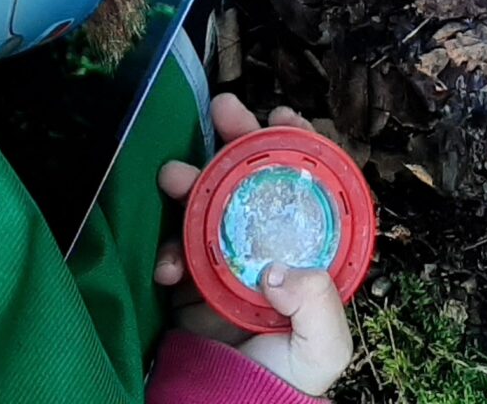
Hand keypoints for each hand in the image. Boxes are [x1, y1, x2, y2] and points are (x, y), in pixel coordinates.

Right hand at [154, 94, 357, 395]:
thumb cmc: (281, 383)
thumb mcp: (321, 350)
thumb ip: (318, 308)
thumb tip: (279, 269)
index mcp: (305, 254)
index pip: (307, 185)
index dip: (297, 144)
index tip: (281, 115)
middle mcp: (266, 247)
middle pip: (254, 178)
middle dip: (238, 137)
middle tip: (223, 110)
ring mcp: (225, 260)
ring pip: (208, 200)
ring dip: (190, 179)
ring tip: (172, 176)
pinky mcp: (188, 281)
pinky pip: (172, 249)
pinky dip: (165, 250)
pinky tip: (166, 267)